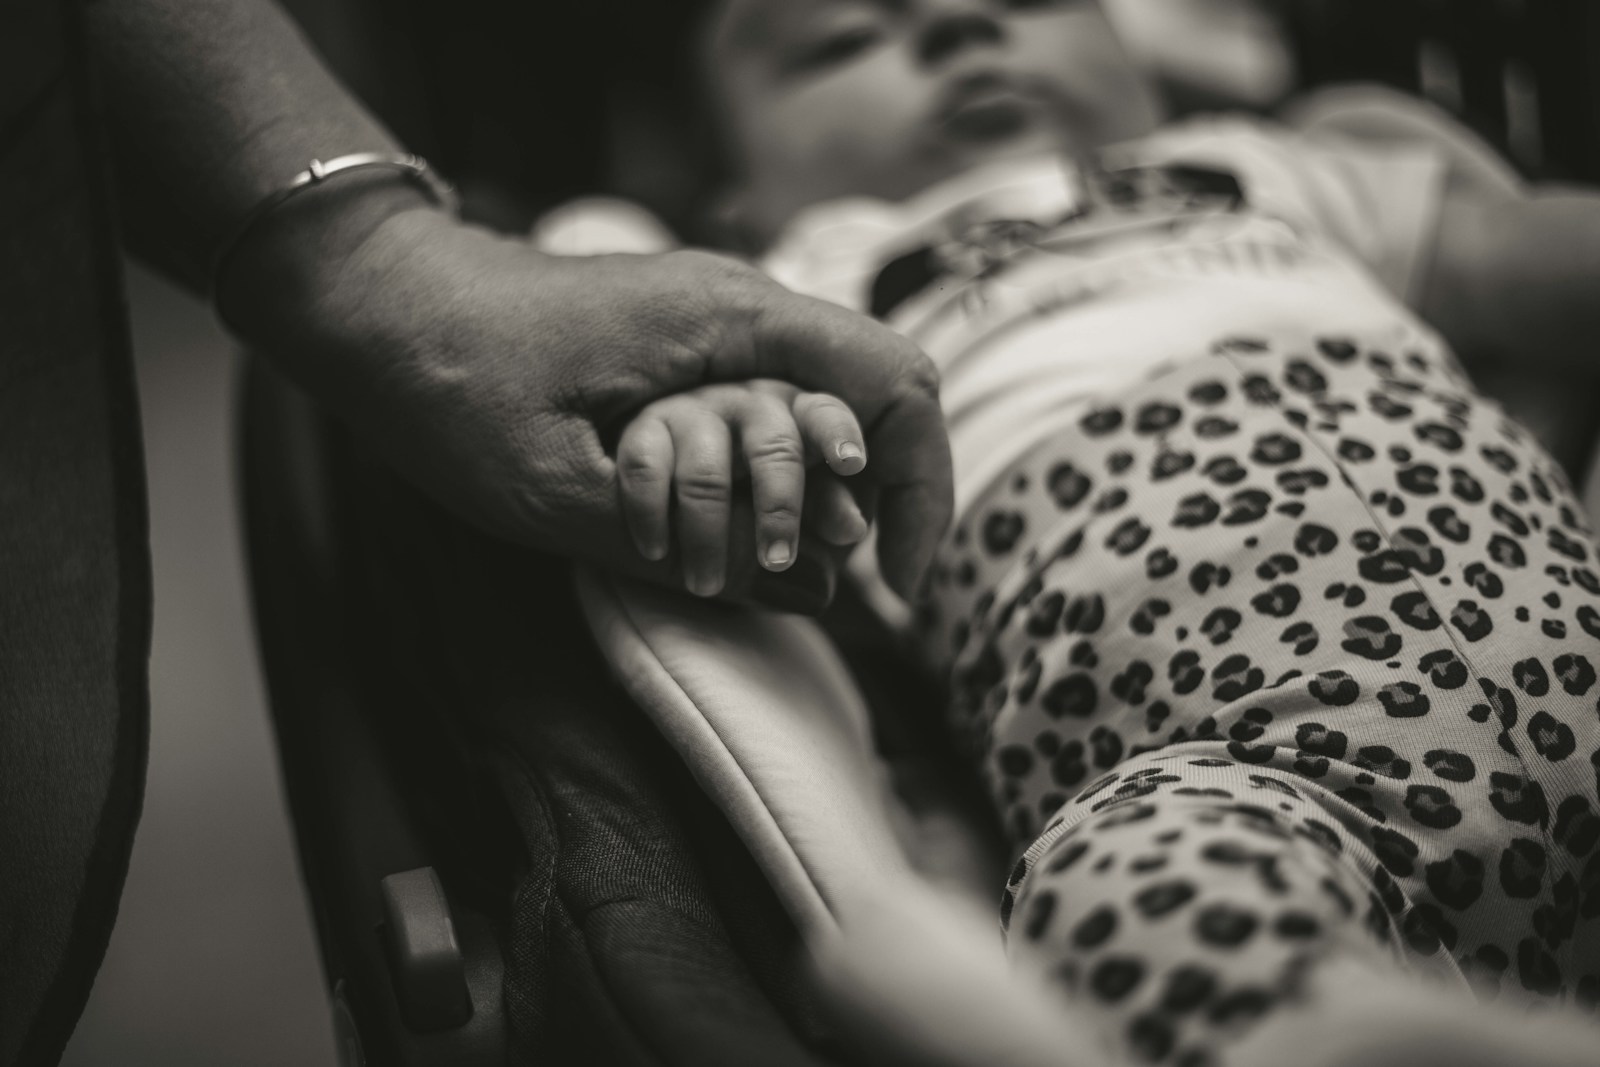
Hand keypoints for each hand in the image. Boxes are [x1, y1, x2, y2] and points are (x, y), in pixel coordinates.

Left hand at [223, 202, 952, 611]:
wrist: (374, 304)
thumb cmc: (451, 384)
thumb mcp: (566, 494)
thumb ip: (698, 546)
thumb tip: (818, 595)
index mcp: (733, 321)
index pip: (895, 388)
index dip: (921, 491)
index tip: (898, 584)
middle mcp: (745, 308)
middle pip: (876, 399)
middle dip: (880, 503)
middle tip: (856, 592)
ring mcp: (718, 323)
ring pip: (826, 406)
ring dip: (821, 495)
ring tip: (789, 574)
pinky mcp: (688, 347)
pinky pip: (775, 405)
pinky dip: (781, 474)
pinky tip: (749, 534)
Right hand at [617, 380, 870, 596]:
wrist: (680, 493)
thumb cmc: (758, 499)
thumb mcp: (805, 512)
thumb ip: (829, 515)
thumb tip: (852, 529)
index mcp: (801, 418)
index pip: (827, 417)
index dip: (839, 437)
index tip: (852, 463)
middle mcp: (751, 406)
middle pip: (774, 448)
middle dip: (779, 509)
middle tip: (778, 561)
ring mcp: (695, 412)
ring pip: (706, 472)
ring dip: (706, 535)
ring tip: (706, 587)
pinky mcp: (643, 430)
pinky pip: (646, 469)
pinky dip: (650, 515)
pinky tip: (656, 552)